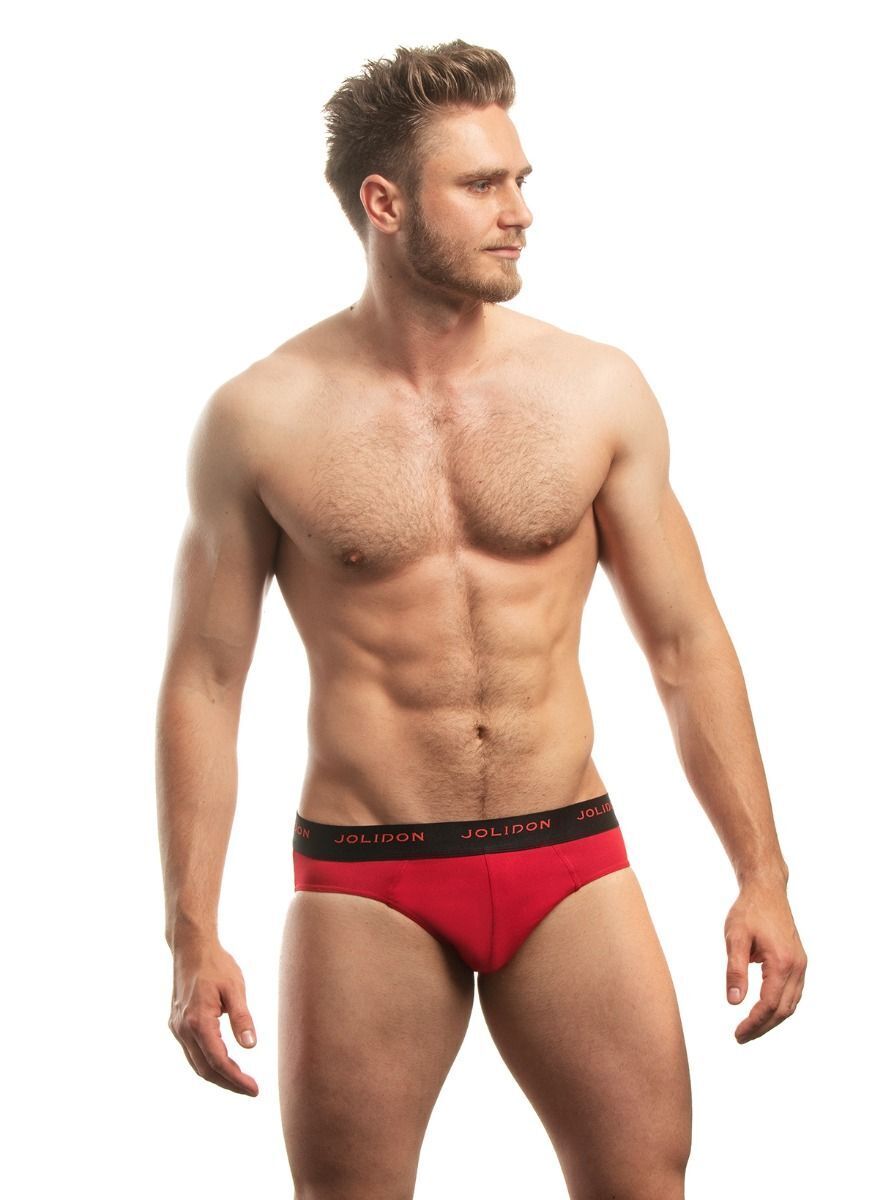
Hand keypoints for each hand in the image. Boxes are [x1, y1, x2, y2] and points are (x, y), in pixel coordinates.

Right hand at [168, 940, 258, 1095]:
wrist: (191, 948)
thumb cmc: (216, 964)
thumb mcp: (235, 988)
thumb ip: (242, 1018)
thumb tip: (250, 1046)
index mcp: (198, 1021)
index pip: (218, 1061)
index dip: (236, 1079)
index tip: (254, 1089)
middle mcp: (183, 1028)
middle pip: (205, 1069)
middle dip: (228, 1083)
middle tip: (251, 1090)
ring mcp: (177, 1027)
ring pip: (196, 1063)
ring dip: (217, 1076)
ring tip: (240, 1081)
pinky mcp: (176, 1024)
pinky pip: (191, 1052)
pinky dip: (207, 1063)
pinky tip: (223, 1063)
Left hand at [724, 880, 807, 1042]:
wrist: (766, 890)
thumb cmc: (748, 911)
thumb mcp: (735, 939)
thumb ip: (735, 970)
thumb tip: (733, 1002)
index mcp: (782, 962)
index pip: (769, 1004)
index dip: (754, 1023)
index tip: (737, 1034)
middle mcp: (797, 966)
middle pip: (783, 1009)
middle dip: (762, 1027)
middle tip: (741, 1037)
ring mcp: (801, 964)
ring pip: (791, 1004)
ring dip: (772, 1020)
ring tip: (750, 1029)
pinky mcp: (799, 961)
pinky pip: (793, 993)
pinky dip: (780, 1007)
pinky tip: (764, 1011)